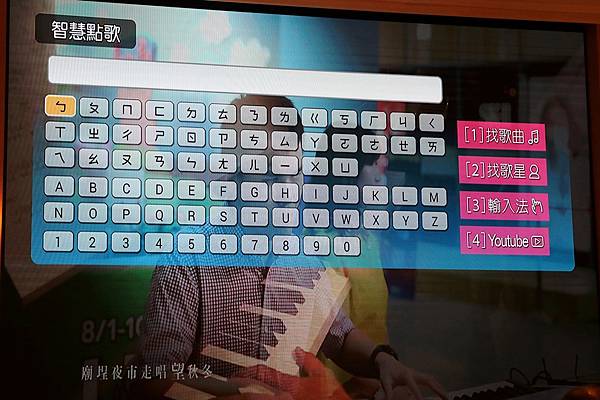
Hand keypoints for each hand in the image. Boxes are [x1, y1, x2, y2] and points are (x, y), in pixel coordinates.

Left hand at [221, 348, 349, 399]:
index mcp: (290, 384)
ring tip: (228, 398)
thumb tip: (296, 350)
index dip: (247, 373)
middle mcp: (283, 397)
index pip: (263, 374)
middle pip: (252, 395)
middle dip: (235, 393)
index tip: (234, 375)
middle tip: (222, 393)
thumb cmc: (330, 395)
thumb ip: (310, 362)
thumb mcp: (324, 376)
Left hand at [375, 353, 447, 399]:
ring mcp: (417, 373)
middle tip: (446, 398)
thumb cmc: (386, 372)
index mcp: (406, 375)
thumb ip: (388, 391)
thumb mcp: (384, 381)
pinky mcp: (419, 374)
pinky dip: (437, 385)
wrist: (387, 361)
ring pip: (432, 379)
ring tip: (447, 397)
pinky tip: (442, 392)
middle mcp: (414, 373)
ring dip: (440, 387)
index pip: (414, 386)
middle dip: (438, 389)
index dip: (419, 395)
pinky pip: (430, 380)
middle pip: (429, 380)